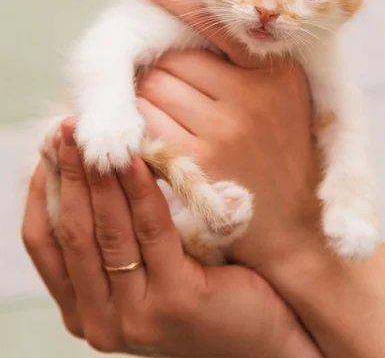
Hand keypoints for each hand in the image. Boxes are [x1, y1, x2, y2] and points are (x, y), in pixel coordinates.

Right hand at [23, 120, 320, 357]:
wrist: (259, 335)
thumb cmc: (202, 291)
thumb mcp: (146, 267)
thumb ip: (116, 235)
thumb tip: (90, 166)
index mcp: (84, 310)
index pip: (45, 243)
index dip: (43, 190)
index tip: (50, 147)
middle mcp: (100, 321)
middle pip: (72, 233)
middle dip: (69, 174)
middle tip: (68, 130)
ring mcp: (135, 316)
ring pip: (107, 231)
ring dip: (100, 177)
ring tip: (99, 136)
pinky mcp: (174, 301)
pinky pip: (151, 230)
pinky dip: (141, 190)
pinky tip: (140, 158)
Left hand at [125, 0, 321, 271]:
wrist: (294, 227)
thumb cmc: (281, 153)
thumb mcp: (283, 98)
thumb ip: (248, 62)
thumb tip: (193, 20)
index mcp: (275, 74)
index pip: (215, 22)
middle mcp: (252, 98)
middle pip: (172, 59)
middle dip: (161, 69)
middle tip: (173, 90)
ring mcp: (225, 132)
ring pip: (153, 88)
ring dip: (147, 96)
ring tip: (172, 117)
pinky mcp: (198, 165)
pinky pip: (146, 125)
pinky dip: (140, 124)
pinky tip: (155, 135)